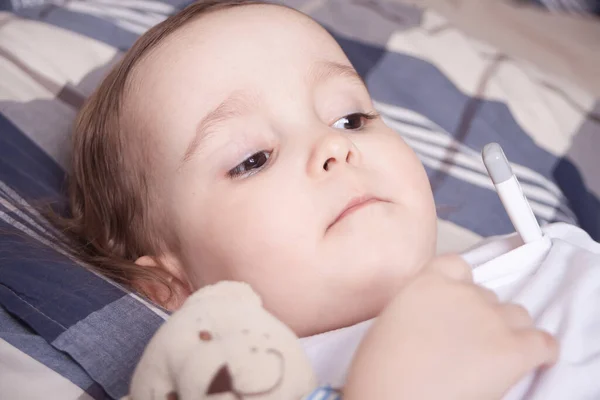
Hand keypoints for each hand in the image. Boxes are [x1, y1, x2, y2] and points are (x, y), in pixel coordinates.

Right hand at [344, 254, 557, 399]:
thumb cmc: (381, 375)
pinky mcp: (512, 350)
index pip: (457, 266)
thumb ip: (416, 310)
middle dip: (482, 317)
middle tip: (469, 344)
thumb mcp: (388, 325)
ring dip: (509, 331)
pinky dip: (542, 353)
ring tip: (494, 356)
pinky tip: (532, 363)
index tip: (461, 302)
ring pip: (517, 315)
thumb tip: (431, 322)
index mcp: (425, 284)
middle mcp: (460, 294)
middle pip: (487, 295)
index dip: (462, 285)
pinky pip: (545, 343)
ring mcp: (489, 320)